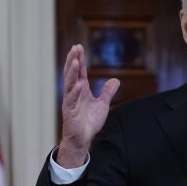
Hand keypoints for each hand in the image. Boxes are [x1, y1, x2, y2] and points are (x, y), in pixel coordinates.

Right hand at [57, 44, 119, 167]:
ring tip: (75, 61)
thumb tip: (116, 80)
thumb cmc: (89, 122)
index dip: (79, 59)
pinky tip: (78, 84)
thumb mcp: (102, 105)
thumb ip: (107, 92)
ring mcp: (70, 103)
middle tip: (75, 48)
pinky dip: (74, 93)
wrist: (83, 139)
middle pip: (72, 74)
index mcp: (81, 90)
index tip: (78, 46)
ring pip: (69, 84)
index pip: (79, 72)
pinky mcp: (70, 113)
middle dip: (73, 61)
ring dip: (72, 73)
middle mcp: (74, 94)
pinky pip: (71, 101)